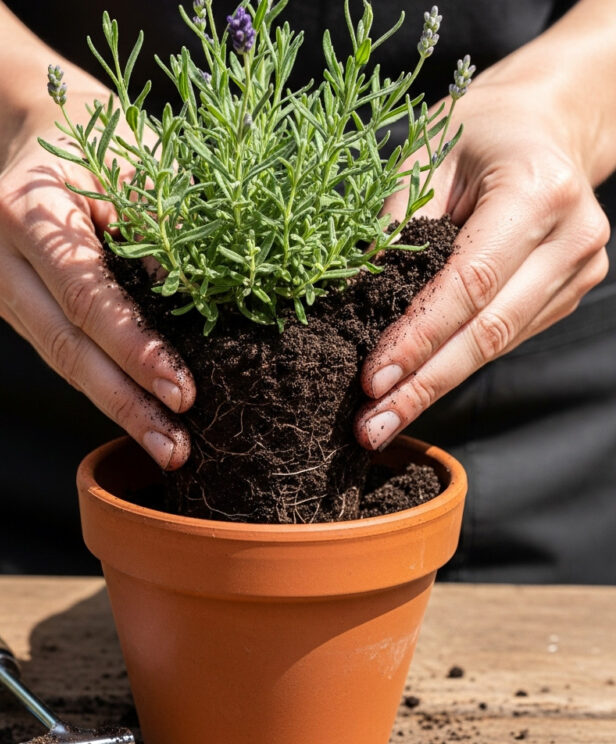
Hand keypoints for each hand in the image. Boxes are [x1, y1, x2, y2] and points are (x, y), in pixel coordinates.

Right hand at [0, 95, 194, 467]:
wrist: (41, 138)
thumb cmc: (105, 144)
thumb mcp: (142, 164)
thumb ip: (163, 228)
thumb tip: (194, 306)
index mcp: (23, 211)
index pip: (86, 297)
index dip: (135, 350)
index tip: (183, 393)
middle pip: (66, 346)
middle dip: (125, 402)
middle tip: (174, 450)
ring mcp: (0, 289)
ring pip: (62, 361)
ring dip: (116, 406)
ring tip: (166, 446)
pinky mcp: (14, 308)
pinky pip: (62, 354)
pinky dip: (103, 385)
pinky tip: (139, 414)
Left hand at [355, 64, 609, 450]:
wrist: (543, 126)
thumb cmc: (476, 133)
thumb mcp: (424, 158)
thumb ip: (393, 226)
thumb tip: (352, 301)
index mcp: (537, 192)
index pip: (468, 284)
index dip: (417, 338)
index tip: (371, 381)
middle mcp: (571, 239)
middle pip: (487, 331)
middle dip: (423, 385)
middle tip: (372, 429)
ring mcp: (577, 271)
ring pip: (497, 345)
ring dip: (434, 387)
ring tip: (382, 423)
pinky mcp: (567, 291)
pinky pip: (504, 338)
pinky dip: (455, 365)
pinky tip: (415, 390)